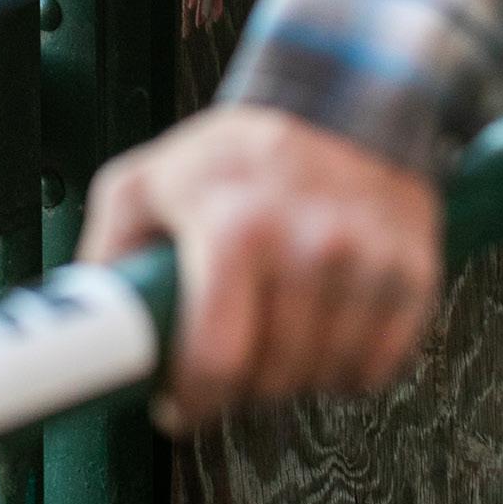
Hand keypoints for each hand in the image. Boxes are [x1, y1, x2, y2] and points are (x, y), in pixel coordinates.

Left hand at [78, 105, 440, 432]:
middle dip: (240, 384)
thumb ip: (110, 252)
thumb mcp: (148, 181)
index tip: (181, 404)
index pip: (218, 358)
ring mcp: (367, 260)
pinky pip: (379, 366)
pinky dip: (348, 365)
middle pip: (273, 378)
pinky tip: (323, 325)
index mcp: (235, 224)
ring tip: (276, 330)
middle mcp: (308, 243)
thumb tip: (89, 324)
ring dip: (295, 373)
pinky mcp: (412, 272)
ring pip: (325, 378)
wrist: (339, 98)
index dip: (194, 400)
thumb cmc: (236, 151)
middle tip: (229, 357)